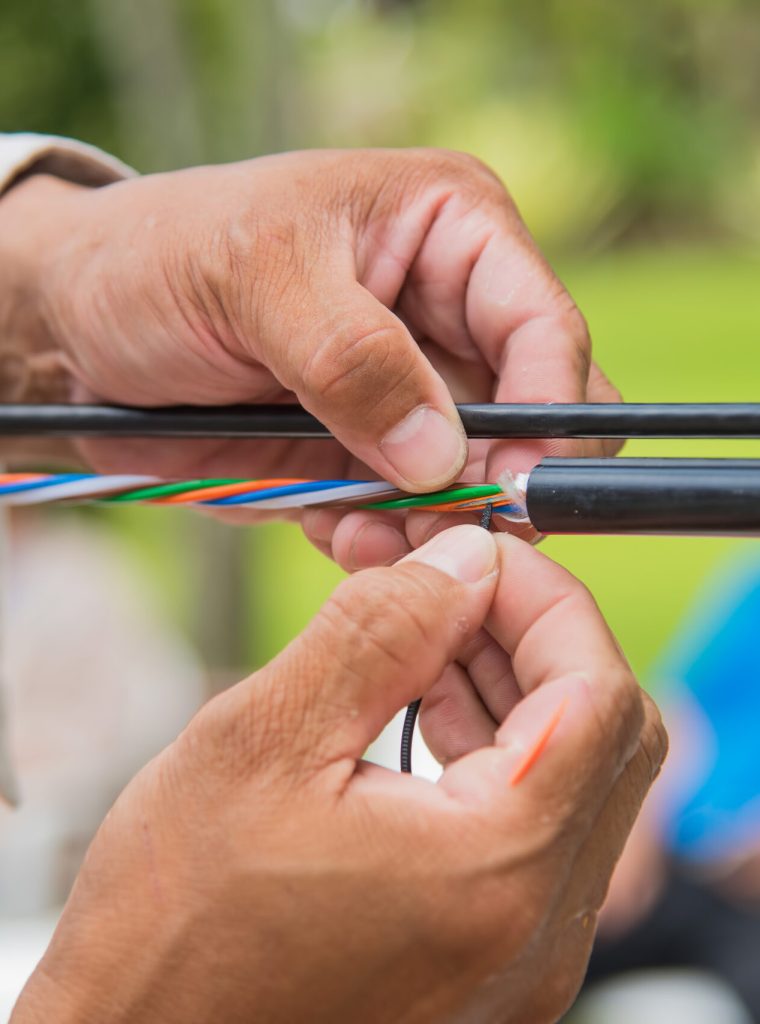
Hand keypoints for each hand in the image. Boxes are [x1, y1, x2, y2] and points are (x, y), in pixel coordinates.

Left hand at [0, 149, 617, 555]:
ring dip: (436, 523)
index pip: (546, 326)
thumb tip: (442, 455)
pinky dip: (388, 538)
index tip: (517, 485)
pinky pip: (415, 516)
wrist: (83, 325)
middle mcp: (448, 316)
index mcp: (452, 231)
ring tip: (361, 529)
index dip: (550, 411)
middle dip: (497, 481)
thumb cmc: (162, 256)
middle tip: (442, 525)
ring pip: (478, 481)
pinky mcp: (371, 454)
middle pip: (535, 417)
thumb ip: (354, 359)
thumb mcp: (254, 275)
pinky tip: (336, 529)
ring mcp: (412, 395)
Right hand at [13, 527, 664, 1023]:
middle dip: (525, 634)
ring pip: (568, 777)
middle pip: (598, 734)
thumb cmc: (172, 928)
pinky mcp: (487, 963)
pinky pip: (529, 830)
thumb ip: (381, 632)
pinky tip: (420, 707)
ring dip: (506, 686)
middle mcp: (534, 933)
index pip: (596, 695)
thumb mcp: (264, 741)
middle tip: (444, 584)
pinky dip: (490, 750)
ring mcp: (518, 958)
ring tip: (420, 636)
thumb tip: (460, 560)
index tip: (478, 553)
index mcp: (494, 875)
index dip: (544, 600)